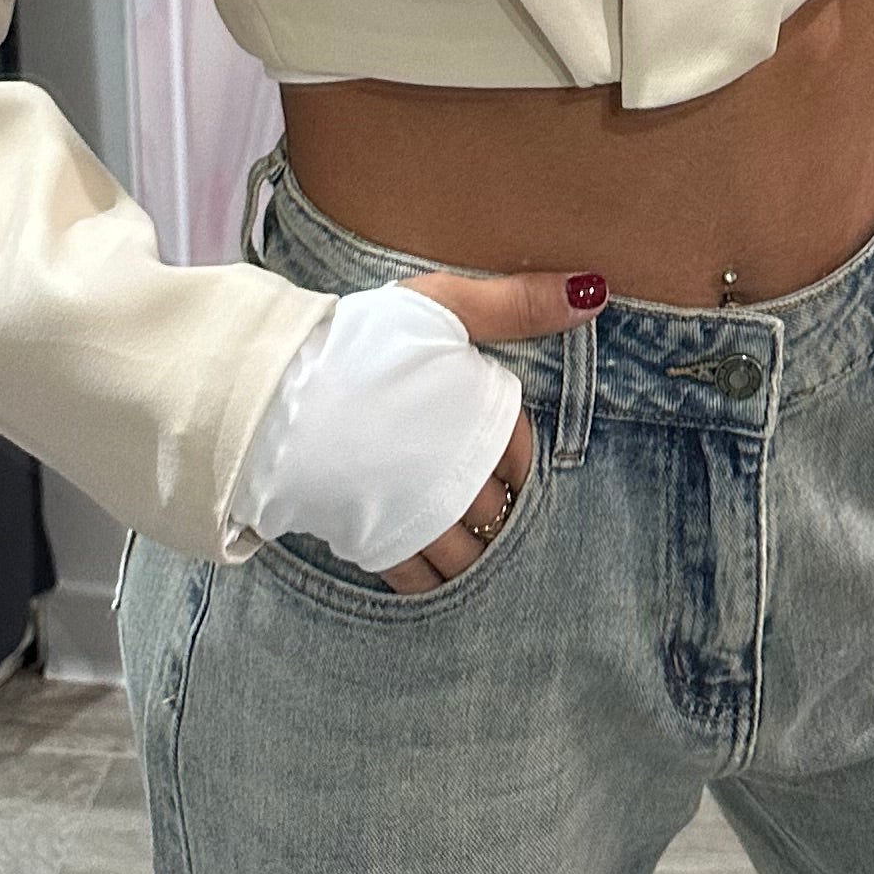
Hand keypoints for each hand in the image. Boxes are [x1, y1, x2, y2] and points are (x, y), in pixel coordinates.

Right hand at [377, 264, 602, 592]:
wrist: (279, 394)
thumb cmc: (363, 342)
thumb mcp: (446, 305)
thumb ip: (520, 303)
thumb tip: (594, 292)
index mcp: (485, 421)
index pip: (524, 454)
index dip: (516, 455)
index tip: (506, 455)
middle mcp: (463, 479)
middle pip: (501, 510)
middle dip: (499, 508)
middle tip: (488, 505)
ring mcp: (421, 518)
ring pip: (470, 555)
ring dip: (475, 552)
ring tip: (471, 545)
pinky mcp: (378, 545)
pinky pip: (422, 581)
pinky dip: (434, 582)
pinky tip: (434, 574)